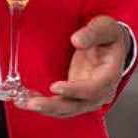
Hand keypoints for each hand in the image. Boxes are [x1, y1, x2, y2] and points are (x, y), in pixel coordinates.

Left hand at [15, 15, 129, 117]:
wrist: (113, 45)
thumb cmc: (110, 37)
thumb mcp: (105, 28)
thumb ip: (92, 33)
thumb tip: (77, 40)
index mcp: (110, 75)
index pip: (93, 89)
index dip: (75, 91)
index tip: (55, 86)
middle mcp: (101, 92)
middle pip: (77, 105)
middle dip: (54, 106)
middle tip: (32, 102)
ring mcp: (89, 97)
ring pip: (67, 110)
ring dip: (46, 109)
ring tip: (24, 102)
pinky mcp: (77, 98)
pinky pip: (62, 107)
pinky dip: (46, 107)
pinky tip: (28, 101)